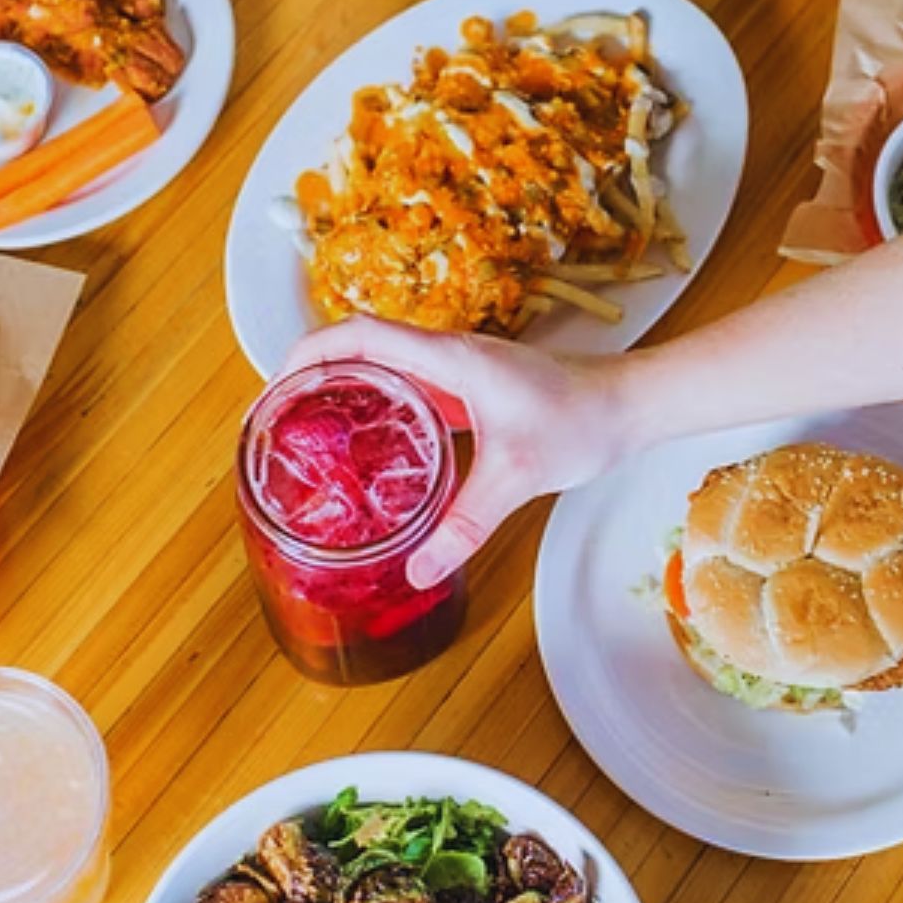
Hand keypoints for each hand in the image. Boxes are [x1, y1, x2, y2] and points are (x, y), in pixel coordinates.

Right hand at [283, 316, 642, 589]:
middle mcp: (444, 356)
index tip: (274, 389)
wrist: (629, 405)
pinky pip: (403, 390)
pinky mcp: (465, 392)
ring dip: (336, 389)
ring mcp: (454, 372)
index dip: (307, 356)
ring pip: (378, 367)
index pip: (358, 336)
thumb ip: (465, 523)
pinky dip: (372, 408)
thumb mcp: (517, 476)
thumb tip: (418, 567)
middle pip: (355, 347)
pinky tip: (363, 448)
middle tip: (274, 420)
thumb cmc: (583, 418)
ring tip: (302, 432)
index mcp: (448, 357)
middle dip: (306, 376)